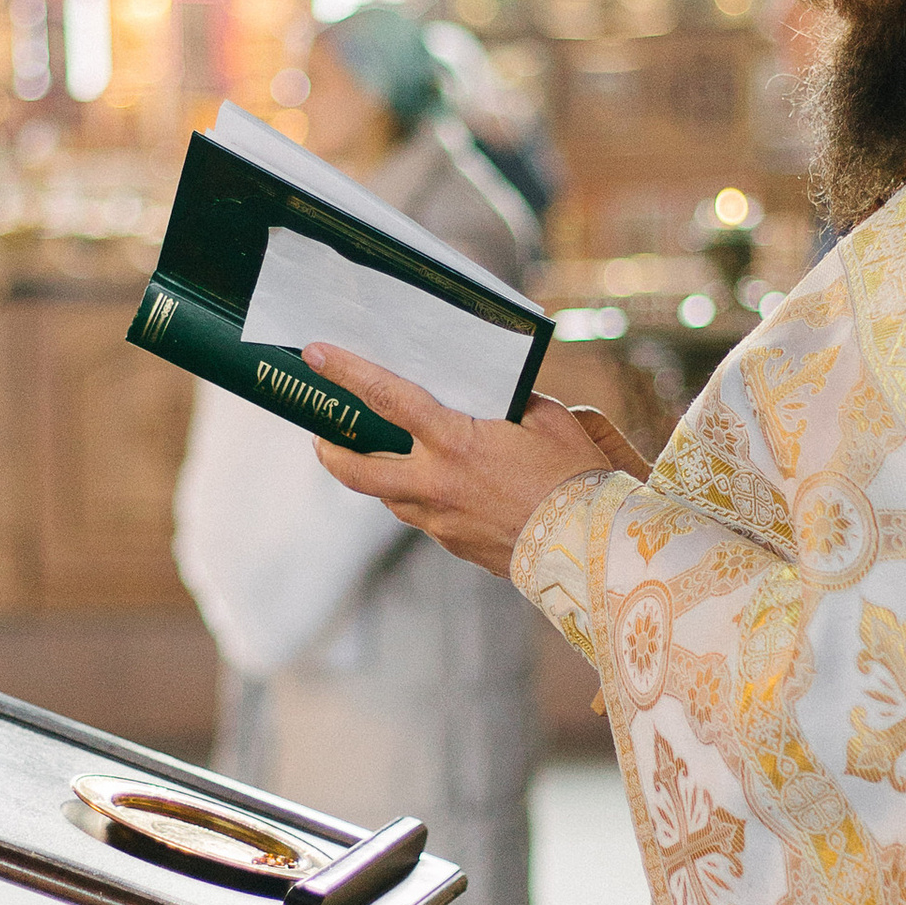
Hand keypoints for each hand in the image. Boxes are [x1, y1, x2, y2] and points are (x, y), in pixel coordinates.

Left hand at [305, 345, 619, 573]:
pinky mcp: (453, 545)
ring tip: (381, 455)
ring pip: (387, 496)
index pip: (387, 398)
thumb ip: (513, 402)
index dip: (347, 372)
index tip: (315, 354)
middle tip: (320, 433)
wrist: (590, 550)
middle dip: (329, 449)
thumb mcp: (549, 420)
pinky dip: (419, 497)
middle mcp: (436, 483)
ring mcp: (440, 520)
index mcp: (456, 442)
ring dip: (377, 474)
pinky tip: (438, 487)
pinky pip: (422, 516)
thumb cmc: (576, 478)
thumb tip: (495, 397)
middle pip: (356, 468)